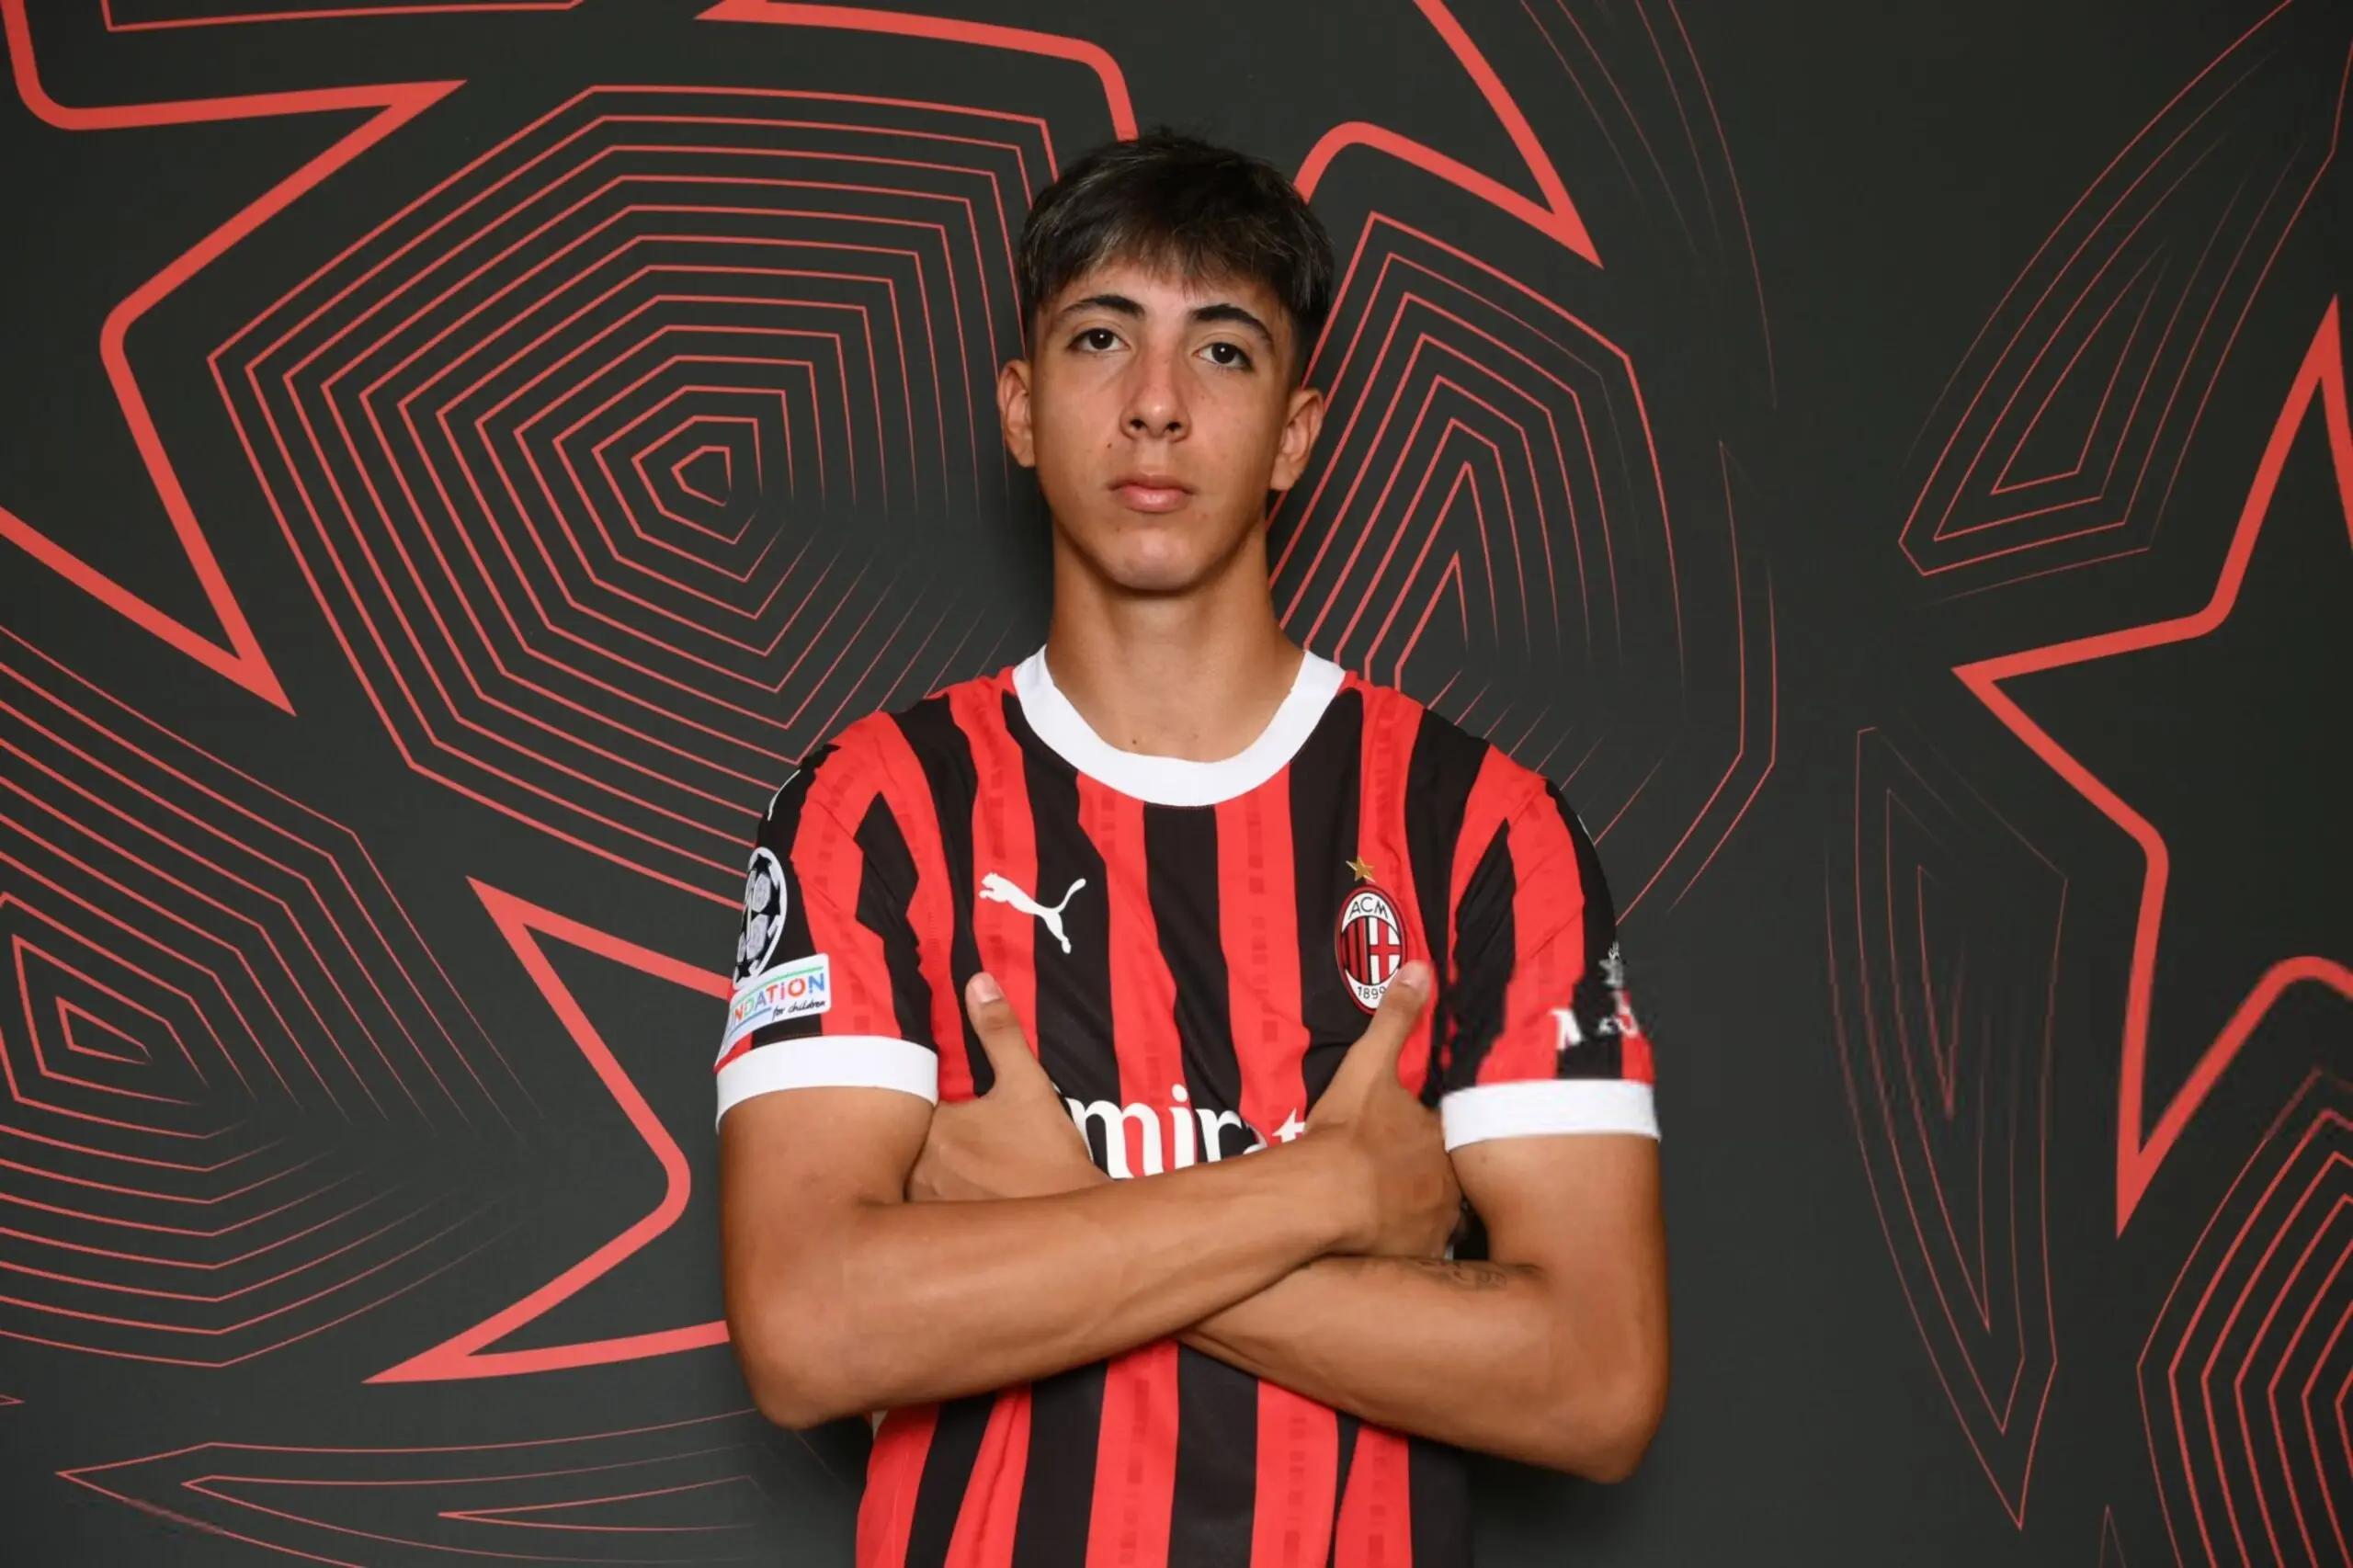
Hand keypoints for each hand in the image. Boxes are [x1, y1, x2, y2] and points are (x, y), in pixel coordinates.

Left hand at [908, 971, 1106, 1202]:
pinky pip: (914, 1215)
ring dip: (908, 1171)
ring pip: (901, 1180)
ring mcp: (927, 1206)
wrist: (1069, 1219)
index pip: (900, 1106)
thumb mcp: (1027, 1086)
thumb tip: (978, 982)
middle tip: (919, 1133)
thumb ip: (999, 1034)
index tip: (913, 1097)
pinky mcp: (939, 1235)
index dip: (905, 1102)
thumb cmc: (1048, 1153)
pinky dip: (918, 1205)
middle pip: (895, 1145)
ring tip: (923, 1165)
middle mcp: (920, 1170)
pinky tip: (937, 1200)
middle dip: (902, 1137)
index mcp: (935, 1129)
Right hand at [1303, 960, 1459, 1257]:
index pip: (1450, 1136)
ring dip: (1422, 1213)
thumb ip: (1394, 1019)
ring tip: (1394, 1212)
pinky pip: (1418, 1251)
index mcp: (1439, 1138)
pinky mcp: (1416, 1255)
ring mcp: (1435, 1223)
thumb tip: (1421, 968)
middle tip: (1402, 1178)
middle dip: (1431, 1178)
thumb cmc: (1347, 1131)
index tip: (1414, 1139)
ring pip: (1438, 1218)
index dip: (1432, 1137)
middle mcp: (1448, 1182)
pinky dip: (1406, 1245)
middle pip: (1448, 1179)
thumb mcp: (1368, 1065)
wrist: (1324, 1196)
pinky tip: (1385, 1243)